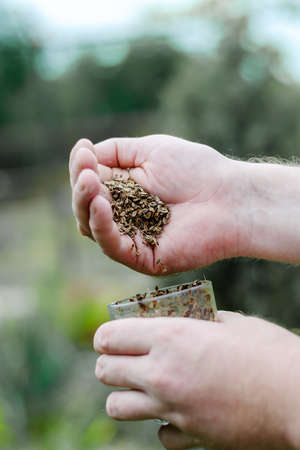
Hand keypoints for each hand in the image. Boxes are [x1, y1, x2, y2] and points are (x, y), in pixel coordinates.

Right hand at [69, 135, 245, 273]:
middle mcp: (124, 215)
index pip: (90, 183)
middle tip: (84, 169)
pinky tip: (100, 205)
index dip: (82, 168)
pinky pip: (112, 246)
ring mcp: (132, 237)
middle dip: (80, 186)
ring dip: (84, 203)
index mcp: (125, 191)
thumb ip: (116, 151)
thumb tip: (85, 152)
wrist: (228, 196)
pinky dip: (101, 225)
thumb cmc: (195, 170)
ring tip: (88, 181)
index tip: (83, 150)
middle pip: (86, 206)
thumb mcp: (151, 150)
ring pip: (92, 227)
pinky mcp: (142, 257)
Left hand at [93, 312, 299, 448]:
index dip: (105, 335)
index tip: (110, 337)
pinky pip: (158, 434)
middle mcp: (163, 372)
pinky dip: (163, 424)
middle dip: (109, 363)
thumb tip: (189, 318)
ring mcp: (173, 408)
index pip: (109, 336)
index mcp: (171, 336)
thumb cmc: (268, 350)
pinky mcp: (190, 435)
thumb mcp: (230, 322)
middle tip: (123, 360)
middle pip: (104, 370)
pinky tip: (178, 412)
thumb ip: (200, 320)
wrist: (297, 396)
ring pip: (116, 407)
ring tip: (142, 387)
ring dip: (124, 395)